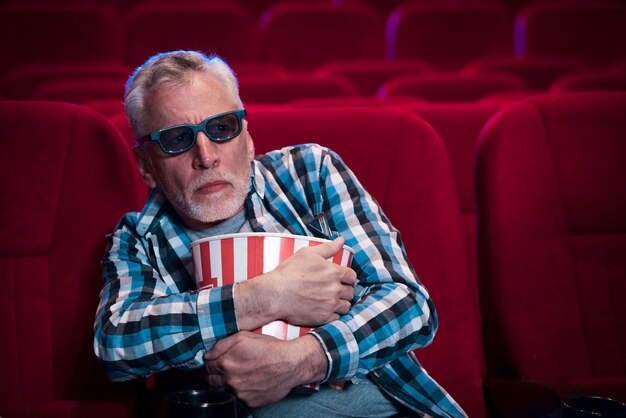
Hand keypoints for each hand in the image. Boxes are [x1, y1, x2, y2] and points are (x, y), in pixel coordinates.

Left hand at [204, 332, 326, 406]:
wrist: (291, 364)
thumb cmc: (270, 348)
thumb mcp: (244, 336)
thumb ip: (221, 345)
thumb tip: (207, 355)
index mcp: (226, 363)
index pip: (207, 366)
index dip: (210, 363)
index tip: (214, 362)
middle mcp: (231, 380)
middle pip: (211, 381)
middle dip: (214, 375)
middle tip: (223, 369)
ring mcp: (240, 393)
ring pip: (224, 390)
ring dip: (227, 383)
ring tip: (240, 374)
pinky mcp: (250, 402)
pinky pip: (239, 397)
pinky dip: (241, 391)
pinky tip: (250, 382)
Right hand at [266, 236, 356, 325]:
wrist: (275, 293)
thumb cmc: (289, 272)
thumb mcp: (307, 254)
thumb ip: (328, 247)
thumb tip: (341, 240)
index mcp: (334, 272)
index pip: (352, 276)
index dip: (348, 277)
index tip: (342, 279)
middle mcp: (335, 289)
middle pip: (351, 292)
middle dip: (345, 290)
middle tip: (335, 290)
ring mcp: (330, 304)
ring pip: (346, 306)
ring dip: (341, 303)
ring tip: (331, 300)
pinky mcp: (323, 317)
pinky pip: (337, 318)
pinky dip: (333, 314)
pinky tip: (324, 309)